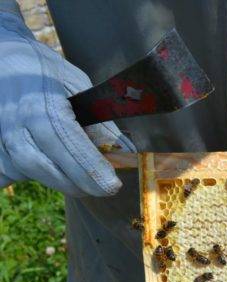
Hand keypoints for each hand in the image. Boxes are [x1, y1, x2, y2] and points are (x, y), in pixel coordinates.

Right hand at [0, 11, 134, 196]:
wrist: (1, 58)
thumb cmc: (42, 70)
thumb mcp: (77, 84)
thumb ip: (97, 119)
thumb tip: (123, 152)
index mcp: (39, 103)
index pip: (66, 141)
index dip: (90, 167)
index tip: (111, 186)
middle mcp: (12, 122)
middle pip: (43, 166)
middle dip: (75, 182)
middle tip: (100, 187)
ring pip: (25, 172)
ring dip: (54, 177)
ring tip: (71, 166)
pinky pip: (6, 174)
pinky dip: (25, 174)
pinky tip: (44, 163)